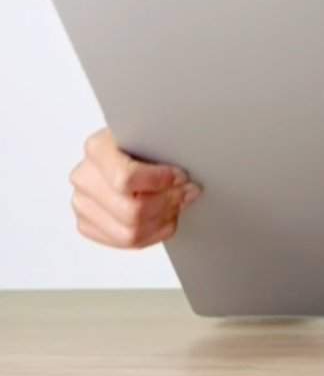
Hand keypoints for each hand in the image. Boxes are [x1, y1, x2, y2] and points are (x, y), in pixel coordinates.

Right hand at [69, 127, 201, 248]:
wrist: (129, 147)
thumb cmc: (145, 139)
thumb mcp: (156, 132)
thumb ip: (167, 148)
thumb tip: (185, 177)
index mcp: (98, 148)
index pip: (127, 178)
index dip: (160, 182)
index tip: (181, 176)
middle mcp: (84, 177)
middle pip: (132, 211)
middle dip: (168, 203)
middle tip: (188, 192)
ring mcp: (83, 203)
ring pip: (129, 233)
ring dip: (163, 221)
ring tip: (177, 205)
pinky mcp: (88, 224)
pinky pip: (125, 242)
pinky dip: (153, 234)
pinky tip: (164, 218)